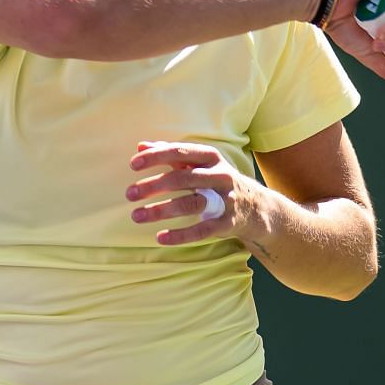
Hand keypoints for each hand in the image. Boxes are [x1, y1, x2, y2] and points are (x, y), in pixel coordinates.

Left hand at [125, 141, 256, 246]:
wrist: (256, 206)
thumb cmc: (217, 180)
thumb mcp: (199, 163)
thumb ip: (171, 154)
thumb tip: (141, 146)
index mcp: (210, 157)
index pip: (179, 152)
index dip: (155, 157)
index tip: (132, 165)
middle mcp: (220, 175)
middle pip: (182, 178)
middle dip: (153, 185)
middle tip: (129, 194)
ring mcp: (226, 199)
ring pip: (190, 204)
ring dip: (160, 210)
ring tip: (136, 216)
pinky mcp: (228, 222)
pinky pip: (202, 230)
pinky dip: (180, 235)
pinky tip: (160, 237)